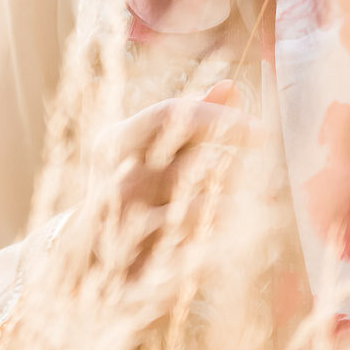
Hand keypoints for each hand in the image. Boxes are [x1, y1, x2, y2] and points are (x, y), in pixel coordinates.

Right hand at [95, 83, 254, 258]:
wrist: (86, 263)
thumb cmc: (131, 193)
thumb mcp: (152, 152)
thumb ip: (190, 120)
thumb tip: (230, 86)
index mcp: (115, 141)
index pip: (170, 114)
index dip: (221, 118)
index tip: (264, 131)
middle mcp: (115, 179)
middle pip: (189, 161)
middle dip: (233, 168)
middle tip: (262, 178)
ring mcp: (123, 223)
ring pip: (196, 207)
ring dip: (231, 208)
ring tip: (250, 208)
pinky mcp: (138, 262)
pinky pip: (193, 247)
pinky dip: (220, 240)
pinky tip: (234, 238)